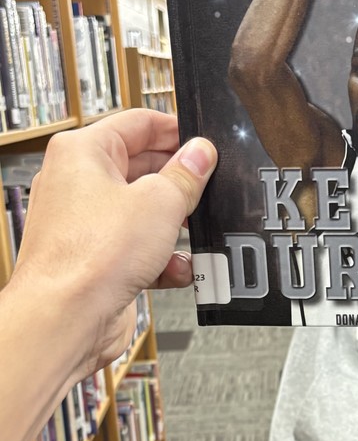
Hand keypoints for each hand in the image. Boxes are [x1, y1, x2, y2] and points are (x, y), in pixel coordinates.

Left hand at [13, 108, 216, 377]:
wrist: (68, 317)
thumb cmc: (91, 257)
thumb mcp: (160, 203)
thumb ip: (187, 175)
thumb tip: (200, 155)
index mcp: (83, 152)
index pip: (138, 124)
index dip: (176, 131)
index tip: (204, 145)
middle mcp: (78, 183)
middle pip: (142, 169)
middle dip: (179, 184)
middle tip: (207, 190)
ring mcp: (86, 224)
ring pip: (143, 214)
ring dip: (174, 227)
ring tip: (195, 234)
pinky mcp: (97, 260)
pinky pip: (138, 249)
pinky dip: (161, 259)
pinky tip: (177, 269)